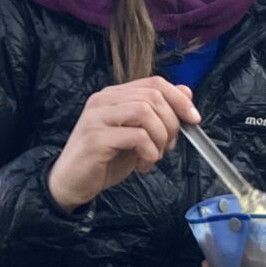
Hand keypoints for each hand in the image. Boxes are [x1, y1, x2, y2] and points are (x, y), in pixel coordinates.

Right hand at [47, 78, 200, 211]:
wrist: (72, 183)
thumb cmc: (104, 160)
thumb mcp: (137, 134)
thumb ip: (157, 114)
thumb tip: (186, 93)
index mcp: (114, 95)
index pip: (154, 83)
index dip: (179, 99)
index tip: (193, 119)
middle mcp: (103, 100)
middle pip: (152, 96)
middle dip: (171, 123)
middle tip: (168, 146)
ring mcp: (97, 117)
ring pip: (145, 112)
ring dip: (160, 138)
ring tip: (154, 156)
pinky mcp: (96, 138)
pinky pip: (136, 137)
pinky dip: (149, 153)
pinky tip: (143, 165)